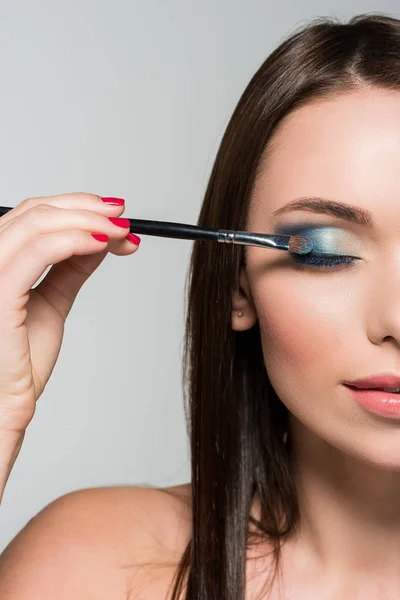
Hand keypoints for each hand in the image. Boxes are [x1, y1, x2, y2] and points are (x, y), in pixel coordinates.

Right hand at [0, 192, 139, 434]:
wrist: (4, 407)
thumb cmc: (19, 363)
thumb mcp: (51, 302)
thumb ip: (70, 268)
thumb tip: (101, 237)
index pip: (31, 214)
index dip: (75, 206)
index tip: (113, 215)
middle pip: (35, 211)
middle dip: (87, 209)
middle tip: (123, 218)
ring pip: (37, 223)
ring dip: (88, 221)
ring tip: (121, 232)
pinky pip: (38, 252)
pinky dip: (75, 240)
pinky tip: (104, 244)